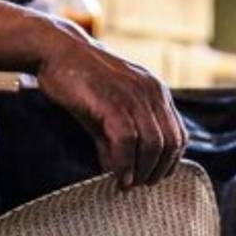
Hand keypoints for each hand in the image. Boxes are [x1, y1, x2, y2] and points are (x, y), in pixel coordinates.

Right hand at [34, 20, 187, 187]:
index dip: (170, 162)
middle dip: (157, 171)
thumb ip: (118, 140)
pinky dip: (125, 163)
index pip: (179, 135)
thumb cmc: (80, 81)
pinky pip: (128, 140)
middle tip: (139, 185)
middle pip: (171, 143)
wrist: (57, 50)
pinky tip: (117, 175)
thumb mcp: (107, 111)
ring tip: (127, 183)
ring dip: (142, 170)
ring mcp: (134, 96)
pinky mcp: (113, 101)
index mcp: (156, 93)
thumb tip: (121, 174)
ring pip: (153, 144)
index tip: (153, 177)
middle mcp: (152, 93)